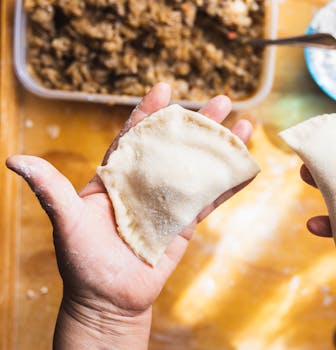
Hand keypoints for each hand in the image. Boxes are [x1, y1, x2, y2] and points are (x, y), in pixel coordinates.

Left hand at [6, 83, 253, 348]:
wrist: (108, 299)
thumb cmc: (82, 261)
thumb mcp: (66, 222)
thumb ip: (50, 190)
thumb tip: (15, 160)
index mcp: (118, 176)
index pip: (135, 136)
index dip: (150, 113)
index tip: (165, 89)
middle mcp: (146, 183)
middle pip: (177, 145)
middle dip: (198, 122)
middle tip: (221, 100)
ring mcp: (169, 201)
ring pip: (200, 168)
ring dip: (221, 147)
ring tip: (244, 125)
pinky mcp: (186, 223)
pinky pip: (212, 199)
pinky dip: (231, 183)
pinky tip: (248, 165)